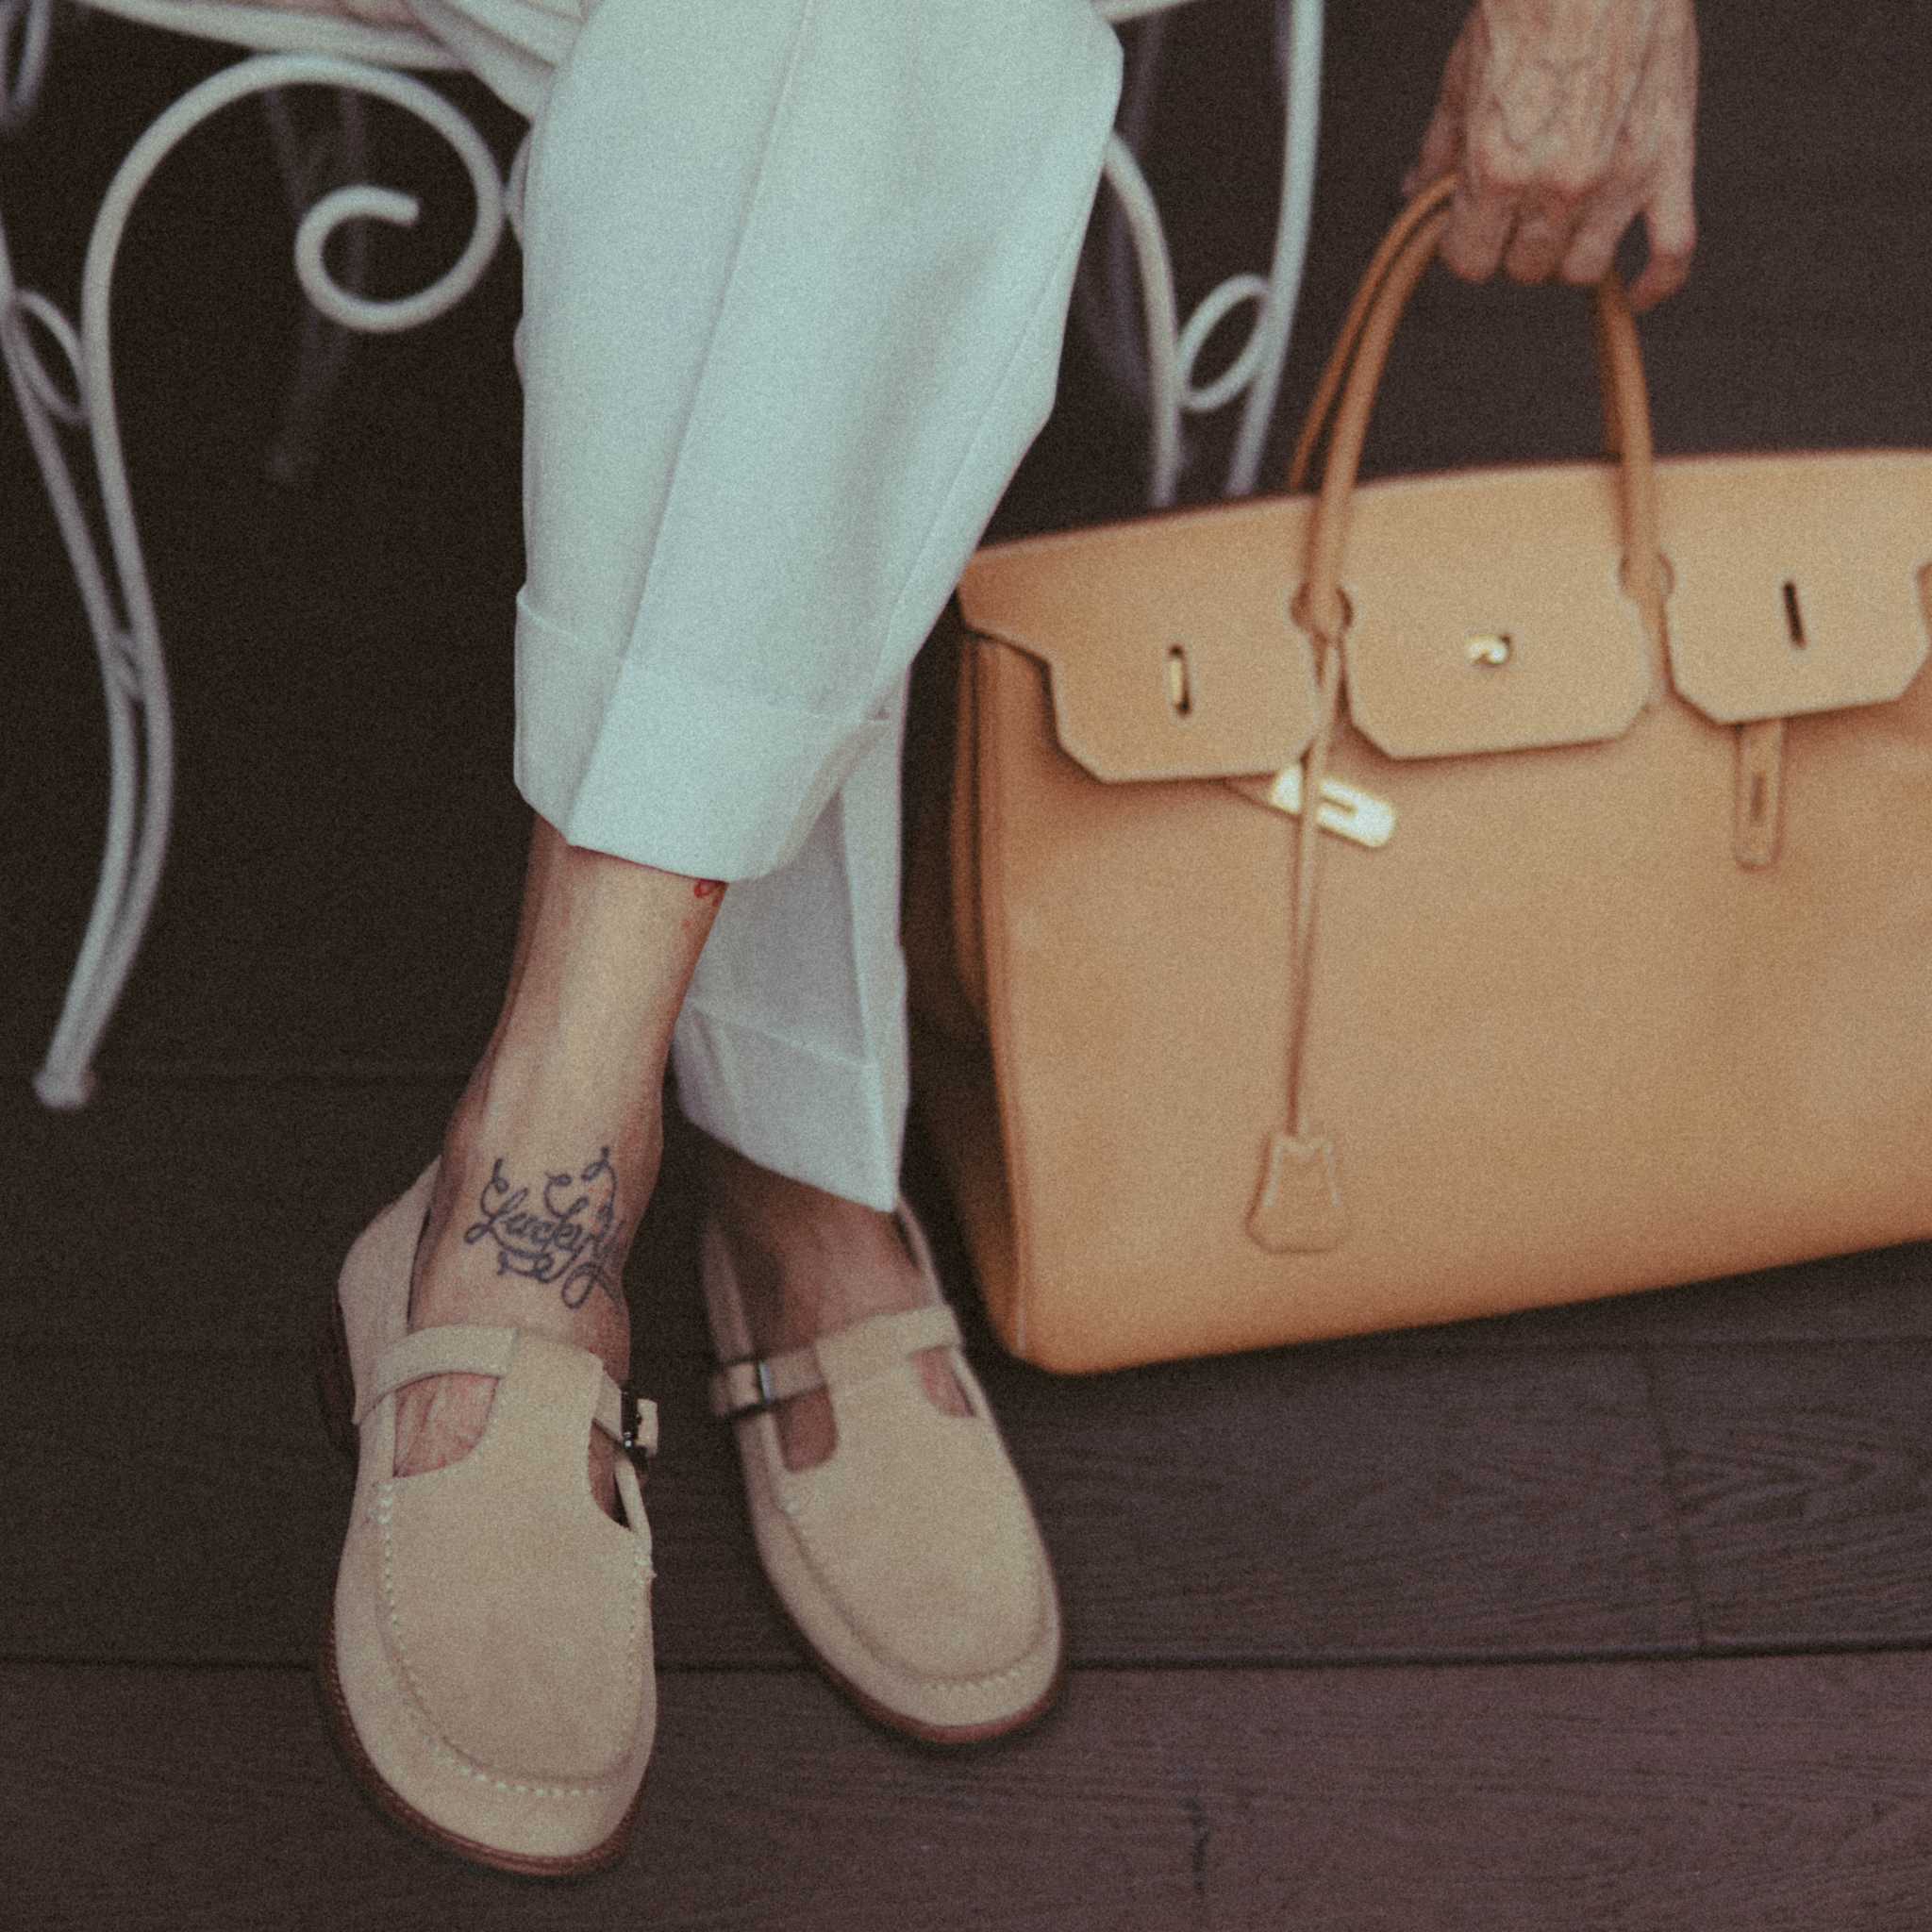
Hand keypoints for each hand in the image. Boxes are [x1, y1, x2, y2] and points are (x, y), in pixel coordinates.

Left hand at [1404, 0, 1697, 311]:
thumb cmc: (1532, 5)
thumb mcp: (1463, 77)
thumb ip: (1439, 146)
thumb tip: (1414, 190)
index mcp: (1497, 167)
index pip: (1469, 262)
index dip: (1466, 244)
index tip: (1472, 224)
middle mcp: (1556, 185)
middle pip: (1525, 269)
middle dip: (1515, 244)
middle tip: (1521, 206)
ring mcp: (1617, 180)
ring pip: (1583, 269)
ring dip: (1569, 254)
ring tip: (1566, 218)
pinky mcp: (1670, 163)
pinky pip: (1671, 252)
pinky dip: (1655, 283)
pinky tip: (1637, 294)